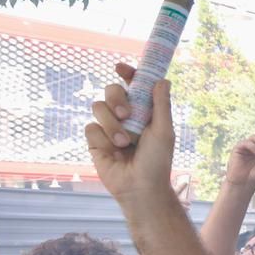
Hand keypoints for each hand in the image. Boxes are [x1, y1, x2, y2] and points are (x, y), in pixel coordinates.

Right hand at [86, 63, 177, 205]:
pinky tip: (113, 152)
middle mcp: (124, 116)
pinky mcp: (95, 140)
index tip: (120, 68)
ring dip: (112, 125)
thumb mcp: (163, 131)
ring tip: (124, 144)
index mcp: (143, 111)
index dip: (127, 73)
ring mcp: (108, 127)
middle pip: (111, 90)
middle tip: (126, 114)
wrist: (139, 186)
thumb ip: (161, 105)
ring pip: (98, 107)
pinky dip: (103, 139)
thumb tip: (163, 79)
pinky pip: (91, 127)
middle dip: (116, 99)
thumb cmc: (156, 161)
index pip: (132, 85)